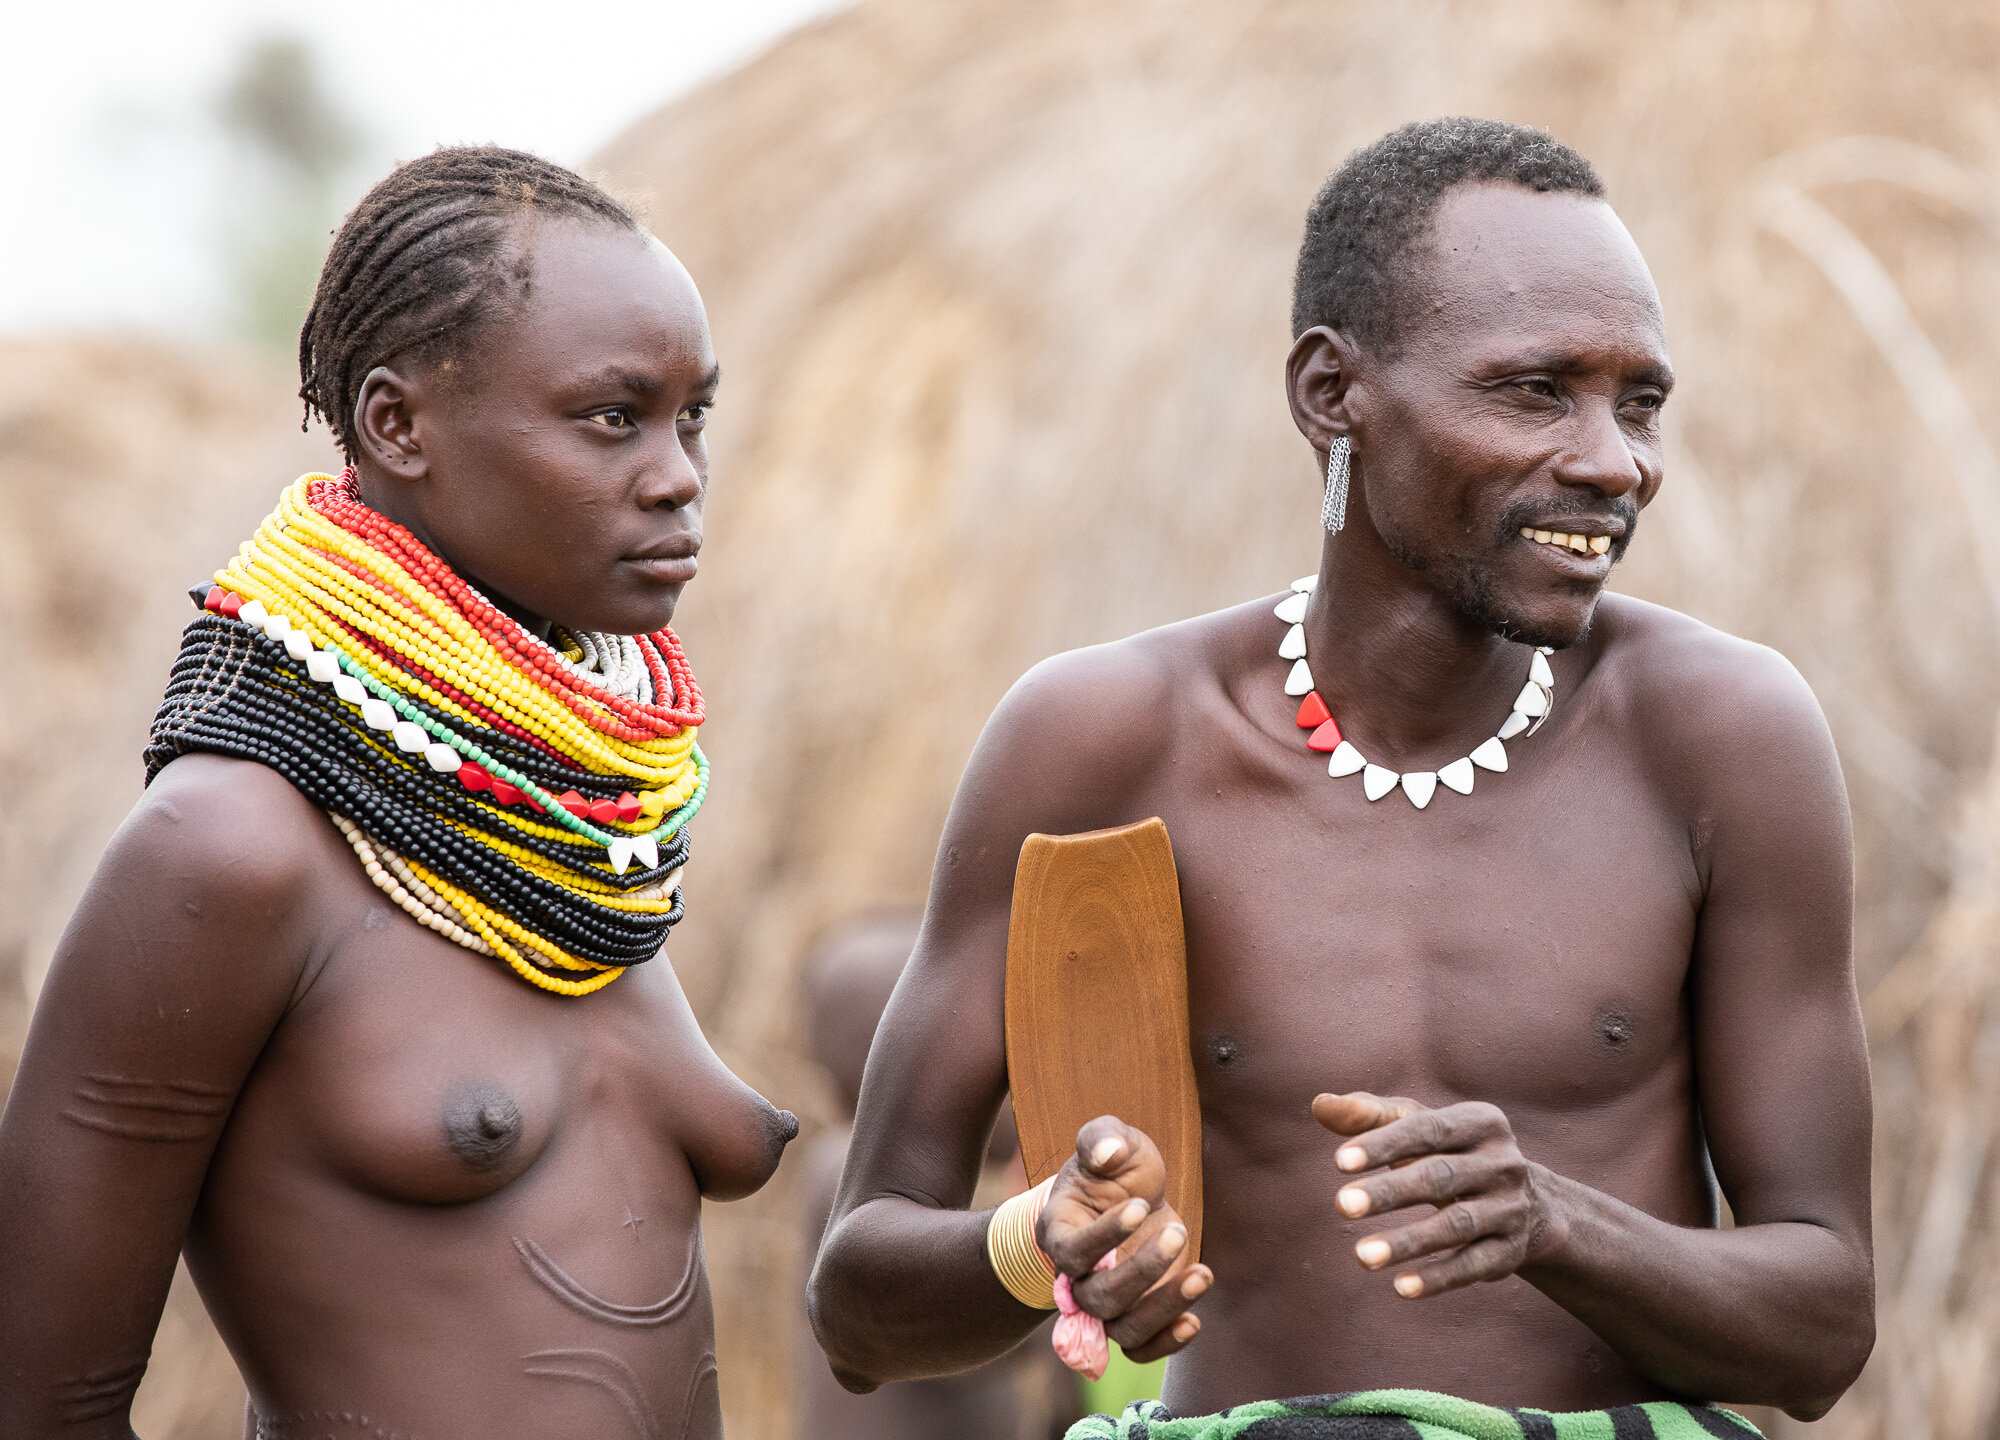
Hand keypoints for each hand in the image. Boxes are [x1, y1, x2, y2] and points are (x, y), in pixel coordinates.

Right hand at [1036, 1115, 1212, 1361]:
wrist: (1129, 1197)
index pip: (1072, 1252)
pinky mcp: (1135, 1314)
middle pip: (1100, 1298)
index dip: (1104, 1236)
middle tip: (1178, 1233)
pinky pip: (1141, 1348)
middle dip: (1142, 1270)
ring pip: (1124, 1328)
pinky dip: (1166, 1344)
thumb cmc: (1112, 1168)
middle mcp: (1076, 1278)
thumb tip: (1106, 1154)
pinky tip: (1194, 1321)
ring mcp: (1107, 1301)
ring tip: (1202, 1274)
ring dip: (1164, 1307)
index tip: (1141, 1206)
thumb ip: (1101, 1138)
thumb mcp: (1108, 1139)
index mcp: (1060, 1232)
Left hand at [1311, 1091, 1567, 1298]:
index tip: (1338, 1163)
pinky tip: (1401, 1287)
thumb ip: (1369, 1115)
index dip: (1383, 1145)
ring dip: (1408, 1242)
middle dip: (1389, 1193)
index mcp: (1482, 1121)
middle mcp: (1504, 1163)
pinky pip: (1473, 1266)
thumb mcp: (1418, 1127)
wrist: (1526, 1204)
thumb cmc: (1449, 1153)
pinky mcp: (1511, 1252)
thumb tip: (1320, 1105)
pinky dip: (1438, 1278)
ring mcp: (1511, 1209)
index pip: (1427, 1130)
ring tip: (1361, 1256)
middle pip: (1440, 1177)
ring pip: (1456, 1225)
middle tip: (1340, 1207)